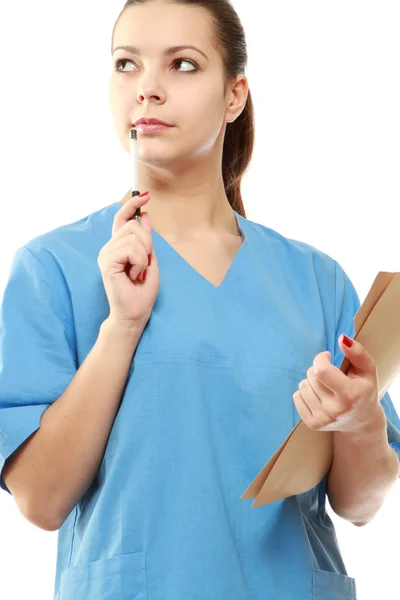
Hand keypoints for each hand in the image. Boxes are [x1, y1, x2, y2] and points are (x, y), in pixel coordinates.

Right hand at [97, 192, 159, 327]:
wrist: (134, 313)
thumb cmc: (141, 291)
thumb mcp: (149, 260)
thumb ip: (146, 239)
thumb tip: (144, 215)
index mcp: (118, 246)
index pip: (122, 218)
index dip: (132, 204)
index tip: (145, 195)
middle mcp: (109, 247)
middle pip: (133, 225)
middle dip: (147, 243)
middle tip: (144, 264)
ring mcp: (106, 254)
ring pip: (134, 237)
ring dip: (144, 256)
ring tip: (138, 272)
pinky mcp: (107, 262)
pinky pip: (132, 250)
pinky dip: (140, 263)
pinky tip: (133, 276)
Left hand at [293, 335, 383, 433]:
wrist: (362, 421)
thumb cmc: (364, 390)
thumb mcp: (368, 370)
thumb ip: (357, 352)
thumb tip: (341, 339)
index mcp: (351, 395)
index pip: (321, 370)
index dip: (321, 358)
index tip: (327, 357)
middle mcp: (336, 410)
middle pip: (311, 376)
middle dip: (318, 369)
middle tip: (330, 375)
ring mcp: (323, 419)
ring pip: (302, 386)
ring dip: (311, 381)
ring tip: (325, 386)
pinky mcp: (313, 424)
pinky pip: (296, 397)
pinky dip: (305, 392)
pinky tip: (318, 396)